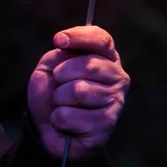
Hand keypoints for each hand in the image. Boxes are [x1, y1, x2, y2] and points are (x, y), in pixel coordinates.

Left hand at [27, 25, 129, 160]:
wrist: (48, 129)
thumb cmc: (53, 93)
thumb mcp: (50, 67)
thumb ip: (59, 54)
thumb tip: (64, 44)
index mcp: (106, 57)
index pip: (101, 39)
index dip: (79, 37)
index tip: (58, 40)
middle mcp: (117, 77)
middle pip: (88, 65)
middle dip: (61, 74)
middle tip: (58, 83)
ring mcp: (116, 101)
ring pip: (78, 91)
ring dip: (59, 99)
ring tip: (63, 105)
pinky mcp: (107, 124)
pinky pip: (70, 115)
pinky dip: (58, 118)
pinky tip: (66, 123)